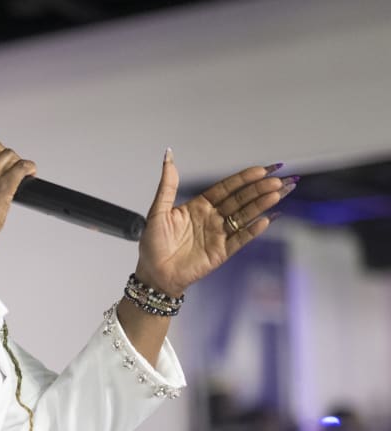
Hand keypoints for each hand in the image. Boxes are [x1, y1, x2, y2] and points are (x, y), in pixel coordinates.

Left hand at [134, 148, 296, 295]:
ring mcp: (218, 235)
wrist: (154, 274)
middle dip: (259, 189)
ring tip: (278, 194)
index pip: (225, 188)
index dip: (243, 179)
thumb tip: (168, 155)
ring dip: (261, 205)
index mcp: (198, 206)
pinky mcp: (221, 252)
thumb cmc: (153, 244)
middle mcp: (212, 218)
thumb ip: (168, 185)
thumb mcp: (158, 211)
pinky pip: (240, 239)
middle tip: (278, 180)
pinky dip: (253, 230)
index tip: (261, 170)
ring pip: (244, 217)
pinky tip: (266, 220)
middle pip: (240, 200)